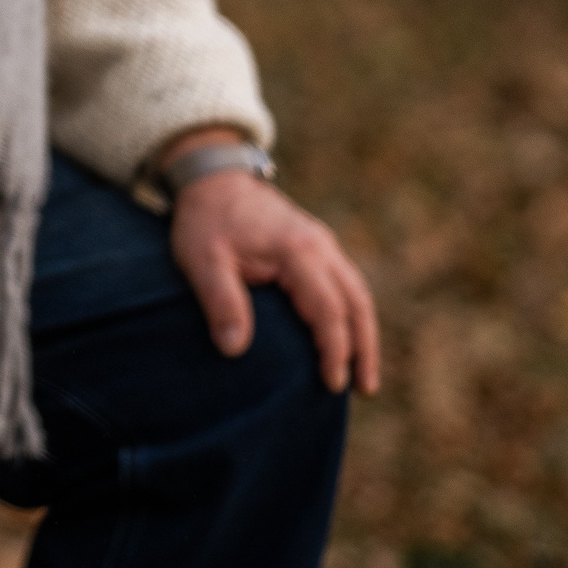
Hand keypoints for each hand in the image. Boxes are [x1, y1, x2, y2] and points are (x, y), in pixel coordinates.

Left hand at [164, 134, 380, 394]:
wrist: (212, 178)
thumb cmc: (205, 221)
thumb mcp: (202, 260)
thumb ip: (221, 301)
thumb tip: (235, 350)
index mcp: (297, 251)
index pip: (328, 309)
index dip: (334, 349)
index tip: (332, 384)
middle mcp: (320, 246)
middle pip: (356, 303)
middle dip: (364, 348)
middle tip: (364, 389)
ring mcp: (322, 244)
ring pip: (357, 293)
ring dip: (364, 334)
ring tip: (365, 377)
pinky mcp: (316, 246)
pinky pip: (346, 285)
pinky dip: (353, 315)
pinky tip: (348, 341)